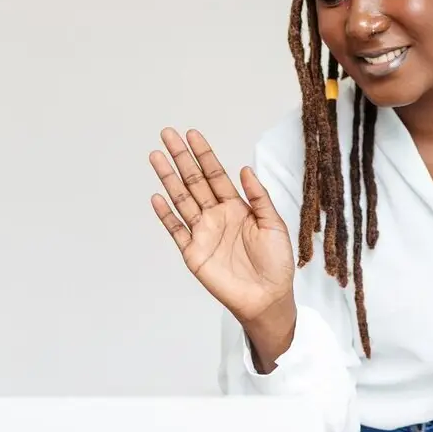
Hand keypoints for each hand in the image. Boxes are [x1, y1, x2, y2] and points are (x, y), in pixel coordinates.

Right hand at [150, 128, 296, 342]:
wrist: (268, 297)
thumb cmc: (276, 263)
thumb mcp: (274, 224)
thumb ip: (259, 197)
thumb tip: (245, 169)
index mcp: (237, 207)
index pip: (216, 175)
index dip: (204, 155)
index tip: (193, 134)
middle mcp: (217, 216)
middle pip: (194, 181)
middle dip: (181, 158)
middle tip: (167, 134)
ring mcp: (203, 233)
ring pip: (181, 199)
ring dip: (168, 178)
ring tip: (156, 157)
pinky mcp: (193, 252)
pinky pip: (176, 229)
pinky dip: (165, 214)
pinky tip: (157, 196)